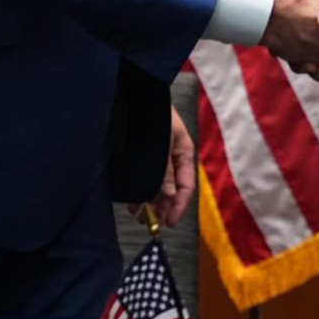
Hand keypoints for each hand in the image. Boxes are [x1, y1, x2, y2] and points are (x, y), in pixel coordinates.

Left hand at [127, 105, 194, 227]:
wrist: (136, 94)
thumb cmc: (155, 114)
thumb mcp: (163, 143)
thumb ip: (165, 170)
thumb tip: (169, 196)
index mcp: (183, 153)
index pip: (187, 186)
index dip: (179, 206)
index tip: (170, 222)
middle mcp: (172, 158)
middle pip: (171, 190)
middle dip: (162, 208)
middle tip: (152, 224)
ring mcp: (157, 158)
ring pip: (156, 186)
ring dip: (149, 202)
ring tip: (138, 216)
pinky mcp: (142, 157)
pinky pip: (143, 179)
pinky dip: (139, 192)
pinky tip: (131, 203)